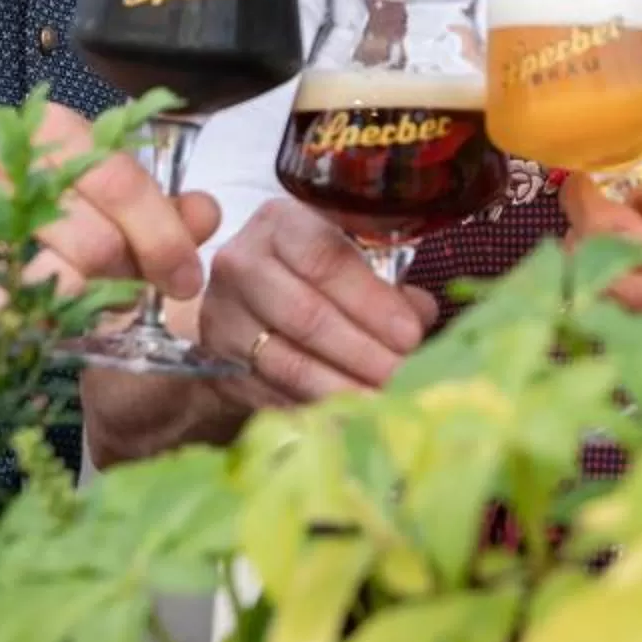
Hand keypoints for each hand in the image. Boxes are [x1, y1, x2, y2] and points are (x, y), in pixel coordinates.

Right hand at [0, 101, 218, 317]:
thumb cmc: (64, 221)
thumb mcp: (121, 207)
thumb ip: (169, 211)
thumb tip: (203, 213)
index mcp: (51, 129)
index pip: (122, 181)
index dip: (163, 237)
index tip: (186, 278)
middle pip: (95, 240)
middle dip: (127, 278)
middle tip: (131, 293)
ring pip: (57, 283)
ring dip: (88, 308)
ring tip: (91, 303)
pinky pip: (11, 315)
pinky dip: (40, 327)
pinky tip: (50, 320)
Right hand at [197, 200, 439, 407]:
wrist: (246, 309)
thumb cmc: (313, 277)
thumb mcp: (348, 262)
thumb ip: (388, 283)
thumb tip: (421, 314)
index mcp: (280, 223)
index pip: (324, 258)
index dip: (371, 300)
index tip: (409, 334)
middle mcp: (242, 264)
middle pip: (305, 314)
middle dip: (362, 351)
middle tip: (402, 376)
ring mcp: (224, 317)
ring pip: (288, 362)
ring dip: (342, 389)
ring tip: (383, 403)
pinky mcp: (220, 365)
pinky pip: (273, 394)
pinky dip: (316, 409)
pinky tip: (350, 417)